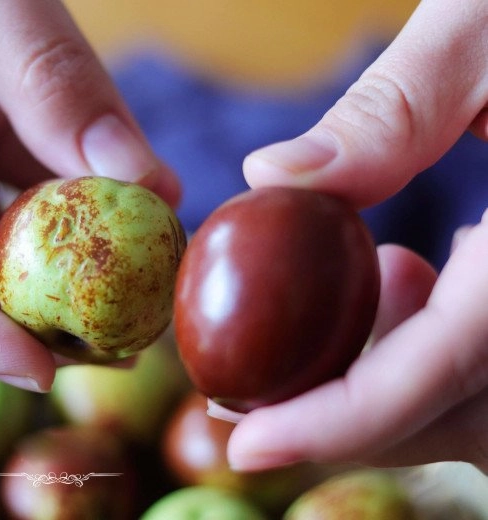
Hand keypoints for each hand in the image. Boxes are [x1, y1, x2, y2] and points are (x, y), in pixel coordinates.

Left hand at [224, 0, 487, 471]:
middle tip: (254, 390)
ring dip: (392, 383)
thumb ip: (395, 109)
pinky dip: (436, 352)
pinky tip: (408, 274)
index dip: (339, 424)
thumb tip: (268, 177)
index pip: (446, 369)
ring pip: (483, 408)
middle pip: (464, 416)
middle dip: (351, 417)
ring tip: (355, 293)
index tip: (246, 445)